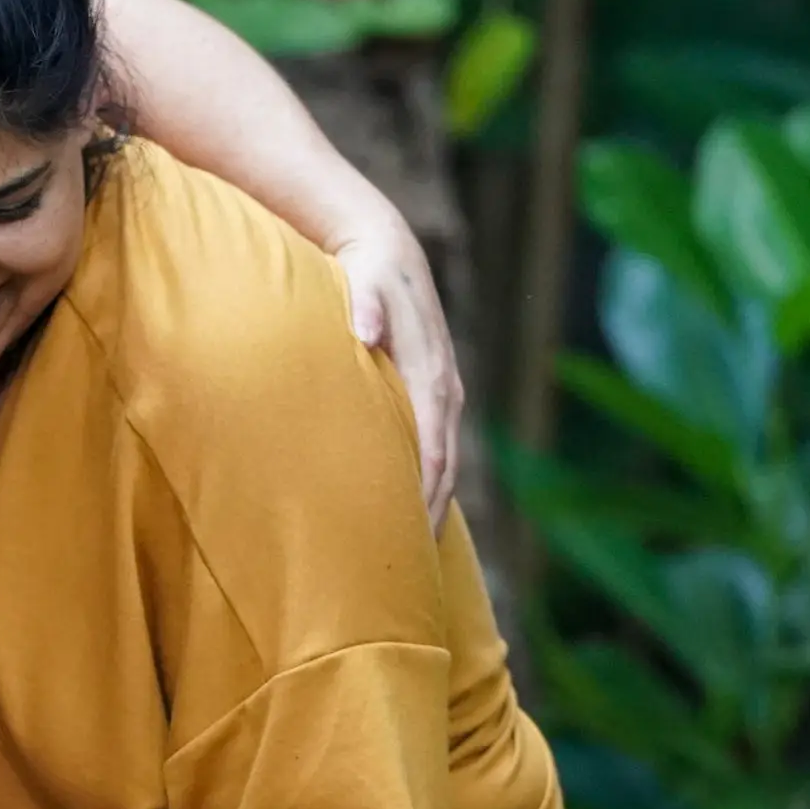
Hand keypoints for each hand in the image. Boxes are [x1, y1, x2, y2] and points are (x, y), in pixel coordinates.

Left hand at [330, 200, 463, 527]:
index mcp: (429, 370)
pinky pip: (438, 444)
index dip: (425, 486)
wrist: (387, 251)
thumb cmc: (366, 272)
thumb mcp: (363, 281)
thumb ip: (363, 306)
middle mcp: (445, 386)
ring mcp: (444, 390)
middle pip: (446, 460)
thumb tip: (364, 333)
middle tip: (412, 557)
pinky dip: (434, 477)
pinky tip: (418, 507)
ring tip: (418, 545)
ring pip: (446, 456)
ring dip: (436, 499)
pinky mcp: (435, 392)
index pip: (433, 441)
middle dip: (433, 507)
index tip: (411, 526)